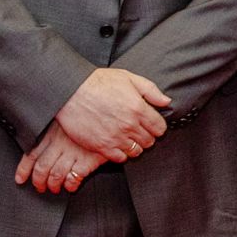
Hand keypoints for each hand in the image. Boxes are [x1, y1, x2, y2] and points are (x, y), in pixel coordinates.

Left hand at [14, 121, 104, 194]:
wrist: (111, 115)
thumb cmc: (89, 115)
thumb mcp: (65, 118)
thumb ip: (53, 128)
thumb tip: (40, 143)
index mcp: (52, 133)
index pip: (31, 154)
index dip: (24, 169)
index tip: (20, 179)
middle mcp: (60, 144)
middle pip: (41, 168)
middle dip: (38, 182)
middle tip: (40, 187)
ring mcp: (74, 152)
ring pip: (55, 175)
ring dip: (53, 185)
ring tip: (55, 188)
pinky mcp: (88, 160)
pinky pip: (74, 178)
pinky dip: (70, 185)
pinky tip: (71, 186)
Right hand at [55, 68, 170, 160]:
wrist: (69, 91)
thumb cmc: (98, 82)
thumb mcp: (128, 77)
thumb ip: (151, 90)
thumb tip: (166, 102)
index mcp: (139, 108)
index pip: (160, 128)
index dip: (157, 126)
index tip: (150, 124)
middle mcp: (130, 125)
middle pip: (149, 141)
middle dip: (147, 136)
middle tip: (138, 130)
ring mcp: (116, 137)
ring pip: (136, 151)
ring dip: (135, 146)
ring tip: (128, 138)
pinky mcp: (101, 146)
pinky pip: (120, 158)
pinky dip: (121, 153)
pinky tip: (116, 144)